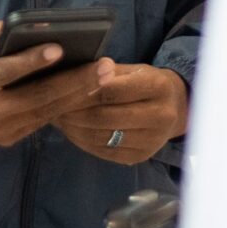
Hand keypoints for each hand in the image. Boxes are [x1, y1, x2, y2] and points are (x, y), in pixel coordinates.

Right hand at [0, 18, 104, 146]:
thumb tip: (31, 30)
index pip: (3, 73)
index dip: (31, 62)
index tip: (59, 48)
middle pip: (36, 98)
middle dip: (73, 82)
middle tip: (104, 65)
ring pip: (44, 113)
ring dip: (78, 94)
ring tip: (104, 75)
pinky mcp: (7, 139)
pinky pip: (41, 120)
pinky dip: (65, 105)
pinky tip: (87, 89)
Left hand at [53, 61, 188, 165]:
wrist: (174, 108)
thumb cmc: (145, 82)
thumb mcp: (133, 70)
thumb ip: (107, 73)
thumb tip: (76, 73)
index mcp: (158, 87)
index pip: (112, 90)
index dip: (83, 89)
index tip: (61, 86)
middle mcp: (160, 116)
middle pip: (104, 116)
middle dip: (73, 111)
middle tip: (51, 104)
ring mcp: (151, 141)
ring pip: (101, 136)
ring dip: (73, 128)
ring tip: (56, 116)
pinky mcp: (140, 157)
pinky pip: (103, 151)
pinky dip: (82, 140)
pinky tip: (70, 130)